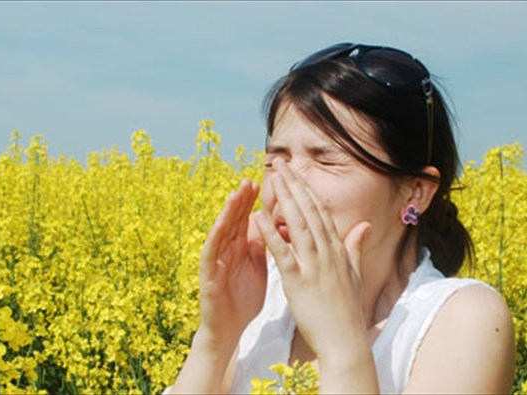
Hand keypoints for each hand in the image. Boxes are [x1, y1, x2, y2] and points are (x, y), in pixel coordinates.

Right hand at [197, 179, 266, 353]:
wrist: (229, 329)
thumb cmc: (243, 299)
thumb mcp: (258, 268)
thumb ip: (260, 246)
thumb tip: (269, 224)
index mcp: (240, 248)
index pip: (247, 219)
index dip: (255, 202)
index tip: (265, 184)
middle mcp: (226, 250)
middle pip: (234, 220)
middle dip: (242, 200)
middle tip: (250, 179)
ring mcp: (215, 260)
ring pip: (222, 230)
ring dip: (228, 212)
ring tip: (236, 193)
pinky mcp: (208, 275)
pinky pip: (211, 252)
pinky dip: (216, 237)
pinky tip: (222, 224)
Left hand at [254, 159, 371, 359]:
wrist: (345, 342)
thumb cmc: (346, 311)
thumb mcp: (353, 274)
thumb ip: (355, 247)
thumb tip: (365, 225)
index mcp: (337, 250)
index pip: (321, 212)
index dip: (307, 190)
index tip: (296, 173)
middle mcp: (327, 253)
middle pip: (309, 211)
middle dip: (295, 185)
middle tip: (281, 164)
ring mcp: (314, 266)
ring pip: (298, 225)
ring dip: (284, 199)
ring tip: (272, 178)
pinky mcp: (299, 282)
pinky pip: (283, 253)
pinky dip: (270, 233)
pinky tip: (257, 216)